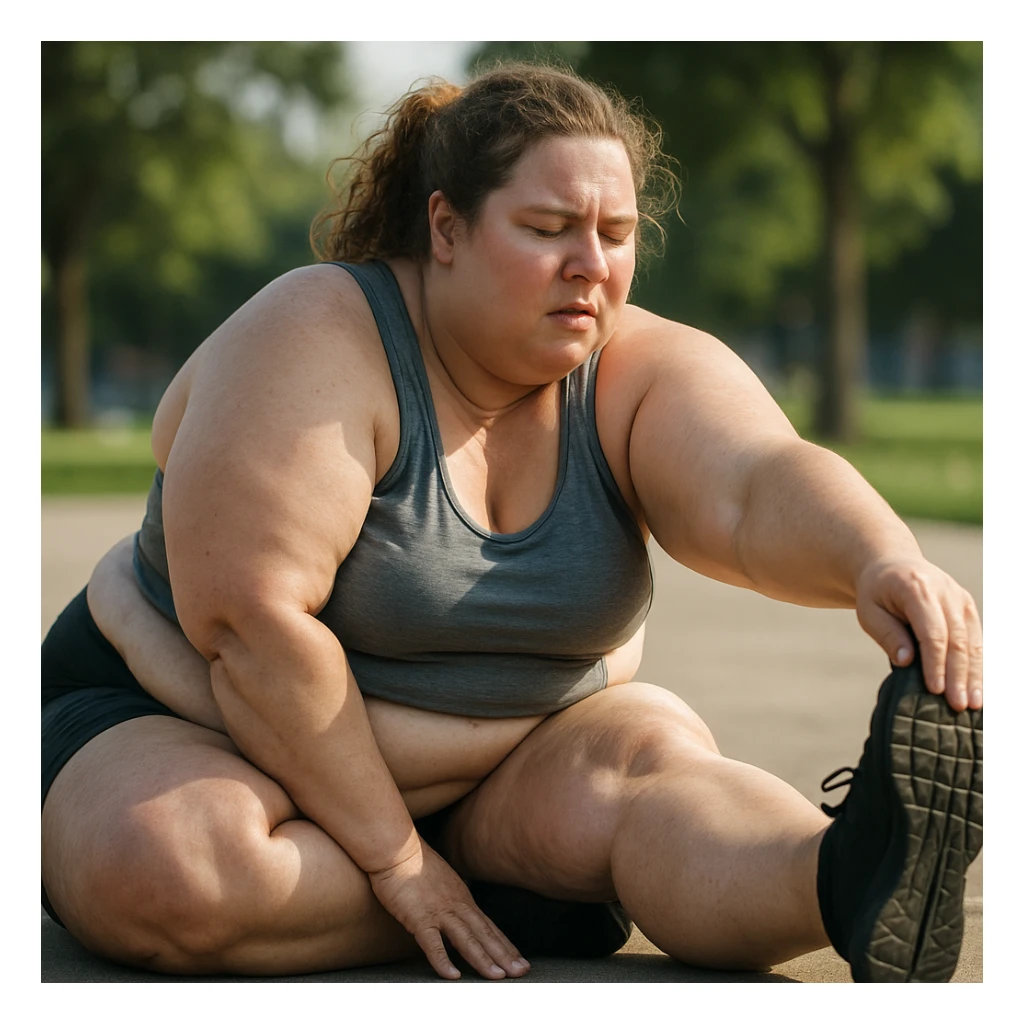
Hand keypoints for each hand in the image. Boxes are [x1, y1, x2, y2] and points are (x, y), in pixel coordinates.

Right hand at [368, 839, 529, 979]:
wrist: (397, 848)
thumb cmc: (415, 863)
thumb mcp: (443, 880)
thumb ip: (454, 895)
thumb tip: (461, 905)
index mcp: (462, 897)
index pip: (488, 926)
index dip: (504, 945)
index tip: (520, 960)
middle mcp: (456, 905)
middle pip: (484, 933)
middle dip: (504, 955)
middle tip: (521, 972)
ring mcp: (439, 911)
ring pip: (466, 938)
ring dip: (482, 958)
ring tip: (497, 977)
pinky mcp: (419, 917)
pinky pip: (432, 942)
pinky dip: (442, 959)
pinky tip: (452, 975)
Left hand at [855, 556, 982, 711]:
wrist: (892, 564)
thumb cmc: (876, 592)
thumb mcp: (869, 611)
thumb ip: (887, 634)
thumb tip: (907, 661)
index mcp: (917, 588)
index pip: (932, 632)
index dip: (936, 663)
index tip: (935, 690)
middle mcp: (946, 591)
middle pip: (958, 639)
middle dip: (959, 675)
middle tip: (958, 705)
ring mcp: (961, 599)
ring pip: (973, 641)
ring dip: (974, 674)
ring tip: (973, 704)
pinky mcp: (968, 608)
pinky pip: (977, 639)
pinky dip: (978, 665)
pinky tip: (978, 688)